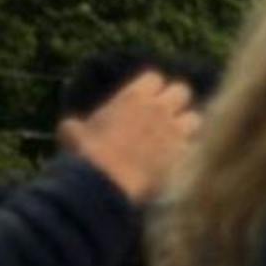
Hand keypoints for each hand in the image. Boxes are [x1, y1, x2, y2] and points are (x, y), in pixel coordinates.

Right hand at [59, 67, 201, 205]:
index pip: (154, 78)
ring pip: (194, 118)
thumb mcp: (72, 135)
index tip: (145, 100)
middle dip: (175, 102)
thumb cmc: (85, 157)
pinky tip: (180, 162)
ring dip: (187, 127)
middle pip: (181, 91)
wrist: (104, 186)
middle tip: (166, 116)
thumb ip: (76, 126)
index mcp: (133, 97)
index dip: (150, 89)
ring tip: (176, 139)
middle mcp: (160, 108)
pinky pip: (194, 147)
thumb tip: (70, 127)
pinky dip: (189, 153)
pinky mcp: (184, 155)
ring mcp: (175, 131)